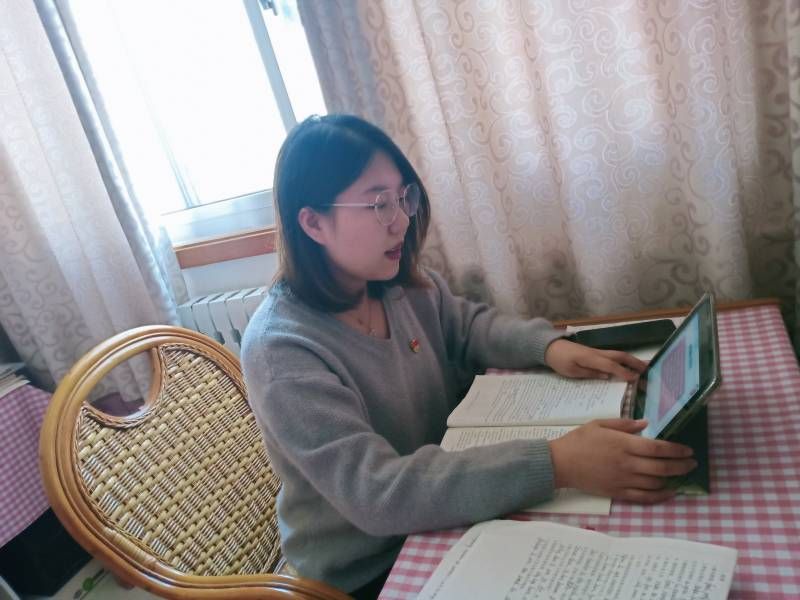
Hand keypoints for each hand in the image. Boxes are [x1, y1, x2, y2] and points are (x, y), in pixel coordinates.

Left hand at [544, 338, 645, 380]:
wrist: (551, 347)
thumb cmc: (560, 361)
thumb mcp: (571, 371)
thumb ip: (589, 373)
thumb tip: (607, 376)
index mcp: (590, 358)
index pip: (611, 365)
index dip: (623, 372)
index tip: (635, 379)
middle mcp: (597, 353)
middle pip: (619, 356)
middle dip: (634, 363)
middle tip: (648, 371)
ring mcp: (598, 351)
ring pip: (618, 354)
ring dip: (632, 360)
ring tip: (645, 367)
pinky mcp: (596, 353)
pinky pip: (613, 356)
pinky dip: (624, 360)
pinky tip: (630, 365)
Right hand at [549, 419, 696, 502]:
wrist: (561, 463)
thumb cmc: (579, 440)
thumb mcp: (599, 424)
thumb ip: (624, 424)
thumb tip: (646, 424)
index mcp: (624, 444)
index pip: (658, 448)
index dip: (677, 450)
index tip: (688, 450)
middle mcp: (628, 464)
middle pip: (662, 467)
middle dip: (681, 465)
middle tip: (692, 463)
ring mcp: (624, 480)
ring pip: (656, 482)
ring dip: (672, 479)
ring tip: (681, 474)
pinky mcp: (618, 492)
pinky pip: (645, 497)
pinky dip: (660, 496)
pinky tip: (669, 492)